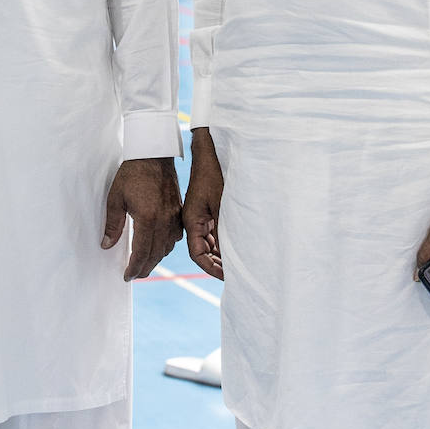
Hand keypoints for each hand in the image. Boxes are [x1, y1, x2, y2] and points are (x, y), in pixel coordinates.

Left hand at [101, 157, 182, 280]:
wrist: (153, 154)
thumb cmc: (132, 173)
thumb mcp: (116, 198)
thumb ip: (112, 224)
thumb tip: (106, 245)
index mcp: (147, 218)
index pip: (141, 252)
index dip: (134, 267)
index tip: (127, 276)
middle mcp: (164, 220)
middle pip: (156, 254)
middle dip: (145, 268)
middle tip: (135, 275)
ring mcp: (174, 216)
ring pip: (167, 247)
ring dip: (156, 258)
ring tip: (145, 264)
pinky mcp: (178, 210)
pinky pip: (176, 236)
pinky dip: (167, 245)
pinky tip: (160, 246)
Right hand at [182, 127, 223, 279]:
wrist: (209, 151)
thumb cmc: (214, 174)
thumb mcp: (221, 204)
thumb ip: (223, 231)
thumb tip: (227, 255)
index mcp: (191, 221)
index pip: (197, 254)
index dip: (211, 268)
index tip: (226, 277)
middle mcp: (193, 221)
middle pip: (203, 251)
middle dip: (217, 264)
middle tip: (235, 274)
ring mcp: (200, 215)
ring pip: (209, 243)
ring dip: (221, 254)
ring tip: (237, 264)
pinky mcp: (207, 210)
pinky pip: (213, 232)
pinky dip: (222, 242)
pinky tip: (235, 246)